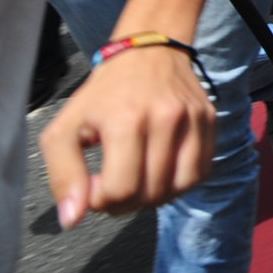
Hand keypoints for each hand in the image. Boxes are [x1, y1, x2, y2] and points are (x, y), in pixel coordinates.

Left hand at [41, 44, 215, 227]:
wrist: (148, 52)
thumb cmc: (103, 95)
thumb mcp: (65, 129)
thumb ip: (63, 175)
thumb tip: (72, 220)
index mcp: (125, 120)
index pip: (121, 190)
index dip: (103, 201)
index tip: (95, 184)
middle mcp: (165, 118)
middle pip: (151, 193)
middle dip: (127, 201)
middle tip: (115, 185)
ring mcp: (193, 119)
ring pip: (180, 187)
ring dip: (156, 196)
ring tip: (139, 180)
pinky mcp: (209, 120)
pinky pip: (201, 172)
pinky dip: (180, 182)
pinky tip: (162, 171)